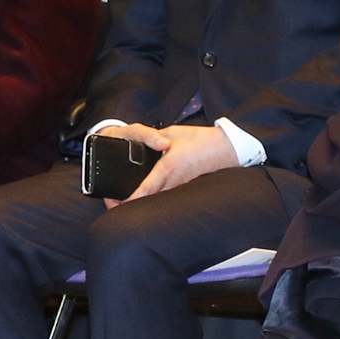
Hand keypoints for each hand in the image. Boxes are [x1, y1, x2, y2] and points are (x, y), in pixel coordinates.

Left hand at [100, 122, 236, 203]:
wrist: (227, 149)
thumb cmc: (202, 140)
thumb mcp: (172, 134)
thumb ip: (153, 139)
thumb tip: (139, 143)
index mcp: (168, 168)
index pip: (144, 189)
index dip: (128, 200)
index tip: (115, 204)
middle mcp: (174, 182)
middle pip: (148, 200)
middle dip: (129, 203)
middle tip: (112, 203)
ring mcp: (180, 187)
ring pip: (156, 199)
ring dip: (142, 201)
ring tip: (124, 200)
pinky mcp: (185, 188)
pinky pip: (166, 195)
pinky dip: (154, 196)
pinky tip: (146, 194)